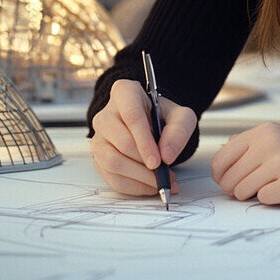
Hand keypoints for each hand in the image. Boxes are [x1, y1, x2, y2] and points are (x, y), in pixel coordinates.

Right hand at [90, 79, 196, 196]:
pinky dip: (132, 186)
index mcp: (124, 92)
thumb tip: (166, 155)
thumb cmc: (164, 117)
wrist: (152, 124)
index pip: (132, 116)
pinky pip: (110, 176)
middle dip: (144, 164)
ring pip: (112, 162)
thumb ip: (179, 131)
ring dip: (138, 177)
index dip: (144, 141)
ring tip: (159, 182)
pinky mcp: (98, 157)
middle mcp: (106, 114)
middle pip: (121, 142)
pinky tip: (148, 186)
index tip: (157, 162)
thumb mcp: (181, 116)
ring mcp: (99, 137)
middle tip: (165, 175)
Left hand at [211, 122, 279, 204]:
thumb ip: (254, 143)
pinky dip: (273, 200)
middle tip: (250, 192)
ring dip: (253, 196)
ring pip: (242, 190)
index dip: (221, 174)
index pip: (223, 156)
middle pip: (230, 177)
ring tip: (273, 189)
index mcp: (265, 130)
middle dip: (235, 189)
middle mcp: (270, 142)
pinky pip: (264, 201)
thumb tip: (224, 161)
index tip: (227, 182)